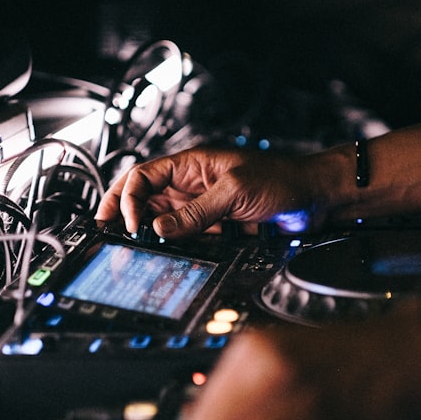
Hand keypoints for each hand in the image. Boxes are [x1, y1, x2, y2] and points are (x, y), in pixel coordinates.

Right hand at [95, 146, 331, 237]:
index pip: (144, 176)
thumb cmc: (282, 180)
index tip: (128, 224)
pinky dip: (173, 245)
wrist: (315, 199)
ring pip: (163, 219)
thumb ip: (196, 211)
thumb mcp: (235, 191)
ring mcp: (203, 206)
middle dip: (124, 213)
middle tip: (105, 231)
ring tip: (131, 247)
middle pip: (146, 198)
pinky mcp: (216, 226)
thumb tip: (159, 227)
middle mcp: (192, 184)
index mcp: (191, 165)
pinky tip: (165, 254)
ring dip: (148, 232)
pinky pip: (186, 235)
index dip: (129, 198)